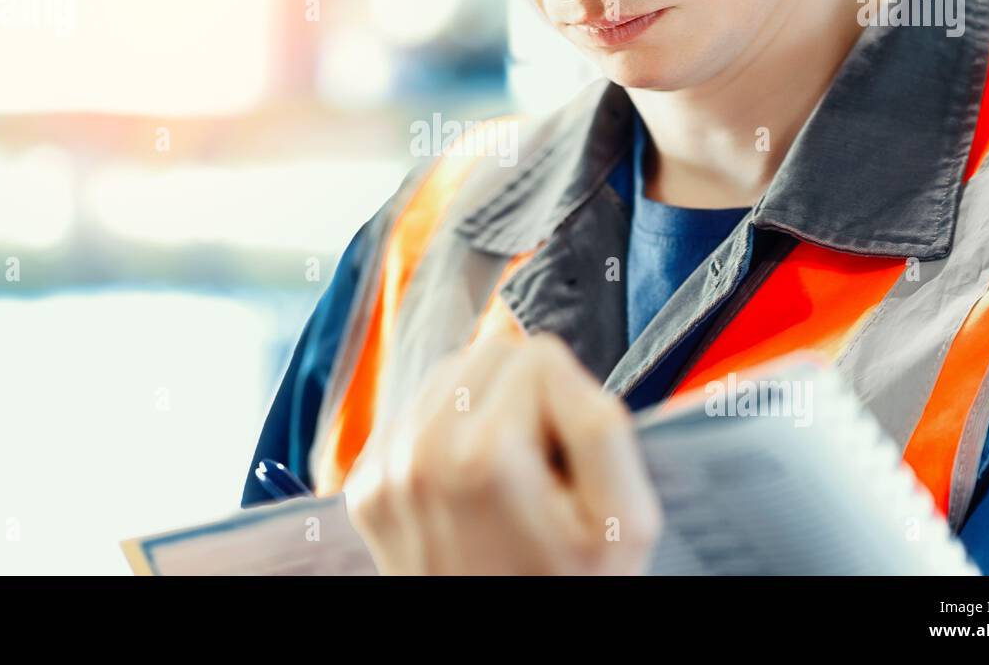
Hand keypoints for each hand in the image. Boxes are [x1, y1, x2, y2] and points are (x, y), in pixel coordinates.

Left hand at [343, 332, 662, 574]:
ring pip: (448, 374)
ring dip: (482, 408)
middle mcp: (418, 454)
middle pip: (488, 354)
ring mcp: (382, 471)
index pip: (540, 355)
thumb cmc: (566, 590)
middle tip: (539, 470)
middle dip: (524, 396)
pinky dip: (444, 433)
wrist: (494, 651)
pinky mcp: (364, 485)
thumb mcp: (624, 523)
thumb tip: (553, 359)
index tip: (567, 465)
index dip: (570, 403)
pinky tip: (466, 486)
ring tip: (502, 477)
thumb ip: (600, 425)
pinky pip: (413, 413)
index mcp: (484, 457)